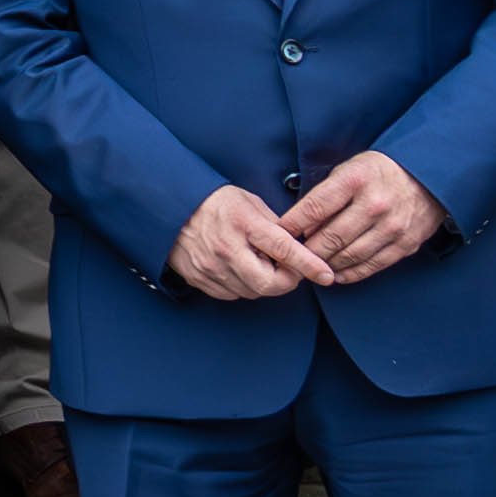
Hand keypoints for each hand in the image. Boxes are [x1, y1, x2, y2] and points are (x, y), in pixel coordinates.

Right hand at [168, 184, 336, 300]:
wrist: (170, 208)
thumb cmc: (214, 202)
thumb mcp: (249, 202)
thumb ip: (275, 226)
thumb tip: (299, 246)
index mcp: (244, 223)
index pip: (284, 249)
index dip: (309, 264)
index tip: (326, 275)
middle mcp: (227, 248)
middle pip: (269, 283)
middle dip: (286, 280)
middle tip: (288, 268)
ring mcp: (211, 267)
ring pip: (253, 292)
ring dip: (263, 282)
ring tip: (256, 261)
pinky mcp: (200, 280)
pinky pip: (233, 294)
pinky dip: (243, 286)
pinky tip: (239, 268)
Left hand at [281, 151, 444, 283]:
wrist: (429, 177)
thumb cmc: (378, 173)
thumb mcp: (349, 170)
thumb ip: (325, 195)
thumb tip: (299, 226)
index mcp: (356, 180)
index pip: (314, 208)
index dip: (291, 225)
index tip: (277, 235)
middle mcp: (375, 204)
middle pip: (330, 238)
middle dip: (306, 251)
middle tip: (292, 259)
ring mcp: (392, 226)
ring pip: (349, 256)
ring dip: (326, 265)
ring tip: (313, 267)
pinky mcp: (405, 244)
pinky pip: (371, 266)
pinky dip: (350, 273)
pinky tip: (336, 273)